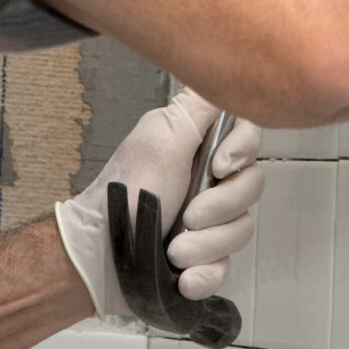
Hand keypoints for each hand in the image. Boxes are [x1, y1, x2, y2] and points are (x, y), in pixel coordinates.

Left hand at [53, 88, 263, 315]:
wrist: (97, 257)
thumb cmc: (121, 194)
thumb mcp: (162, 139)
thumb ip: (198, 107)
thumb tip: (222, 70)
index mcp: (199, 145)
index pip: (249, 135)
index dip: (243, 150)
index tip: (219, 166)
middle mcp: (208, 179)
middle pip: (251, 185)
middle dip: (220, 208)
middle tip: (188, 215)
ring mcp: (209, 220)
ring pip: (241, 229)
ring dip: (206, 245)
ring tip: (174, 251)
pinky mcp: (204, 256)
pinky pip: (227, 267)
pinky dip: (205, 274)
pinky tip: (183, 277)